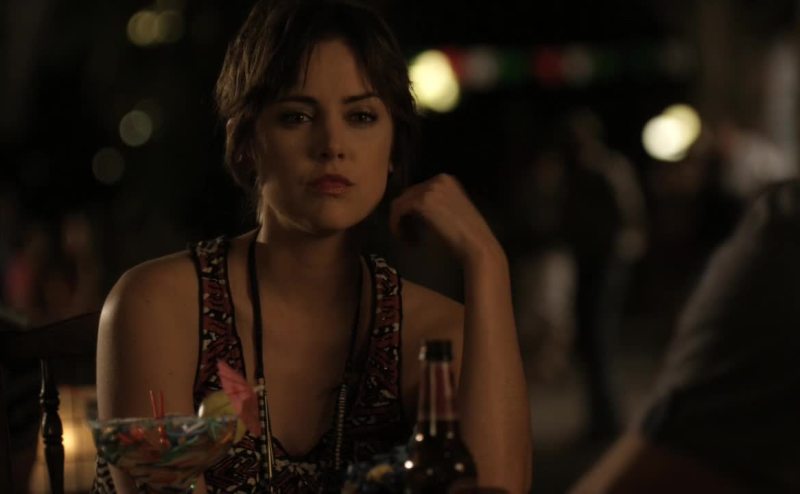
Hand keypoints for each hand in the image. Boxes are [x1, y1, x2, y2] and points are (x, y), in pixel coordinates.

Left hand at [389, 174, 503, 266]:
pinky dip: (397, 225)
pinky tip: (406, 239)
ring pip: (400, 203)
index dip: (412, 211)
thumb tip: (413, 211)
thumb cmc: (467, 234)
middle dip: (405, 216)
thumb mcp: (450, 212)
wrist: (476, 243)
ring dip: (400, 222)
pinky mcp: (422, 201)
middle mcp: (438, 179)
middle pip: (408, 195)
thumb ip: (435, 205)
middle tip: (409, 235)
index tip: (414, 229)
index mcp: (447, 180)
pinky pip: (398, 211)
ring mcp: (430, 188)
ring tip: (408, 239)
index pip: (418, 191)